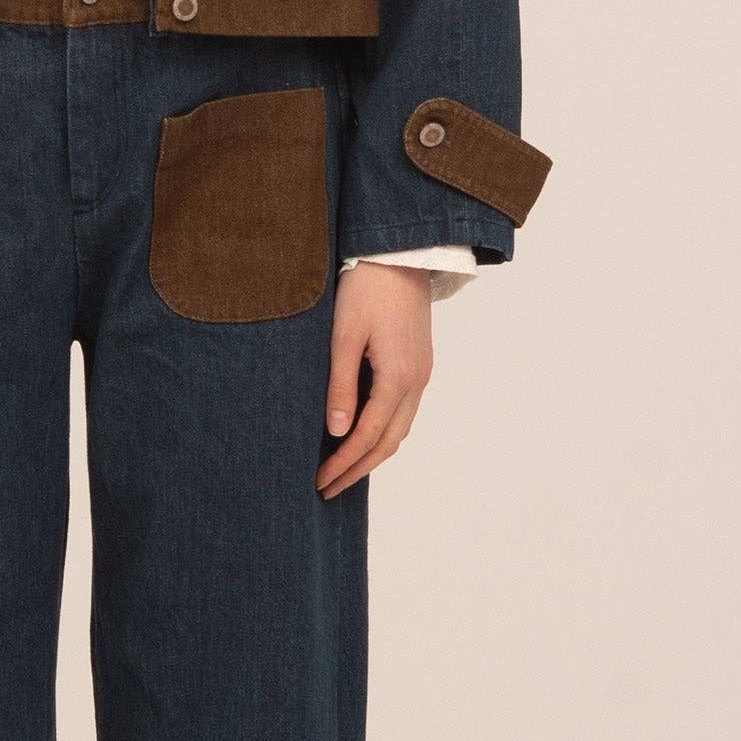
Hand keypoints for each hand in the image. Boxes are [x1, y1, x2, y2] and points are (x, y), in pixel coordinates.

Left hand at [316, 261, 434, 497]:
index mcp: (398, 377)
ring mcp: (421, 373)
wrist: (399, 253)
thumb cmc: (366, 288)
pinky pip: (403, 411)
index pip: (367, 436)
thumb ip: (340, 385)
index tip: (320, 481)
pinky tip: (362, 433)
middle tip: (327, 487)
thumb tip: (336, 432)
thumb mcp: (344, 335)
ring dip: (372, 453)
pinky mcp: (418, 363)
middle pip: (389, 442)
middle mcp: (416, 382)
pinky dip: (383, 431)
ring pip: (399, 429)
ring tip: (342, 469)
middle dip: (358, 468)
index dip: (343, 463)